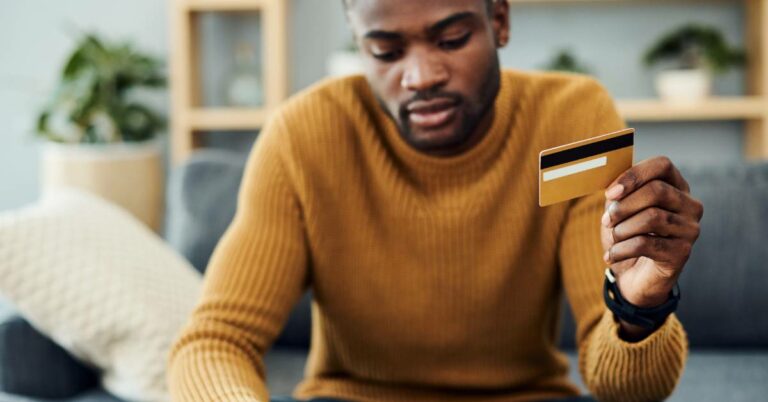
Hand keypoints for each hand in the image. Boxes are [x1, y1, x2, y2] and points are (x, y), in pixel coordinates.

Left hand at [600, 157, 702, 311]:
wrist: (633, 275)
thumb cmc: (627, 235)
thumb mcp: (619, 209)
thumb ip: (618, 192)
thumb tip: (613, 187)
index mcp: (676, 186)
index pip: (662, 165)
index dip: (633, 176)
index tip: (610, 193)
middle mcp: (690, 205)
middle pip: (657, 191)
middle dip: (624, 206)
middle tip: (606, 220)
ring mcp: (690, 229)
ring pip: (652, 218)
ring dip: (622, 229)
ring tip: (613, 238)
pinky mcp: (682, 253)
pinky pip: (647, 244)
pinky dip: (622, 249)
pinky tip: (611, 257)